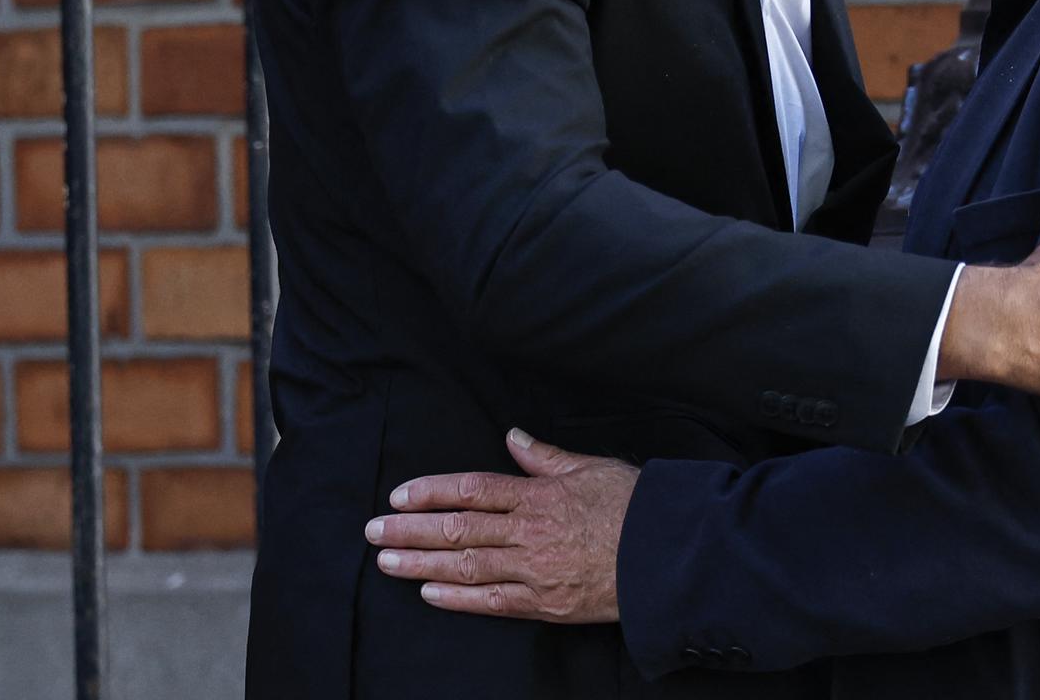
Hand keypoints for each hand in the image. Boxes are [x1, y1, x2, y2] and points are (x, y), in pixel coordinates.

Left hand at [367, 428, 634, 622]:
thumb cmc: (634, 507)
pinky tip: (429, 595)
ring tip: (386, 561)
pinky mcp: (544, 603)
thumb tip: (513, 436)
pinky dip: (458, 599)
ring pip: (465, 566)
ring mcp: (533, 570)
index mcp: (538, 495)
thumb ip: (546, 456)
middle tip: (373, 531)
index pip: (473, 490)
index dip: (432, 492)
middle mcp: (528, 532)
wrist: (666, 555)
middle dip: (410, 530)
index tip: (400, 496)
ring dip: (421, 564)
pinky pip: (492, 602)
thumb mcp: (592, 468)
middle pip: (458, 529)